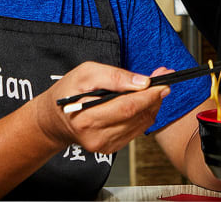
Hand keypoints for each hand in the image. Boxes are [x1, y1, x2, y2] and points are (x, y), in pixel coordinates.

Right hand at [34, 61, 169, 154]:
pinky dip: (144, 114)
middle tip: (165, 79)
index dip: (149, 93)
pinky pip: (137, 129)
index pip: (127, 107)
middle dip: (155, 95)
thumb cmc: (68, 92)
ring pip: (141, 123)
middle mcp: (96, 136)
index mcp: (86, 117)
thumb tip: (142, 82)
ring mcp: (104, 145)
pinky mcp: (110, 147)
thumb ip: (114, 76)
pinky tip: (143, 101)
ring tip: (154, 87)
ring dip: (152, 104)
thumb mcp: (86, 73)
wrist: (54, 119)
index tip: (164, 79)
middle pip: (137, 116)